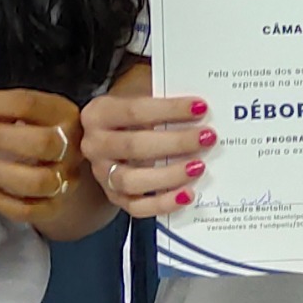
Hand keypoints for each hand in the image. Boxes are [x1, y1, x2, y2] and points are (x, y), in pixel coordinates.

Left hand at [0, 88, 95, 228]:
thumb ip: (2, 113)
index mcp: (63, 115)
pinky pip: (27, 210)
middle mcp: (71, 147)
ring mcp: (65, 179)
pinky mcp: (54, 206)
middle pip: (41, 143)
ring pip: (36, 181)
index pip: (29, 105)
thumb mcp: (28, 115)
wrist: (63, 167)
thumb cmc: (39, 135)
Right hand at [80, 82, 208, 218]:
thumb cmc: (134, 113)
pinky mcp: (114, 197)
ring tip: (199, 166)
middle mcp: (95, 145)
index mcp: (99, 113)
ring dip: (170, 175)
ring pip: (132, 181)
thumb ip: (163, 98)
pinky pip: (137, 207)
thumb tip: (201, 106)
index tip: (201, 107)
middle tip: (207, 137)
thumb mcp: (141, 95)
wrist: (114, 134)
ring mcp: (102, 174)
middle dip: (176, 143)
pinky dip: (164, 203)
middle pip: (134, 146)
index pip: (134, 110)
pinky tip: (188, 194)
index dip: (169, 110)